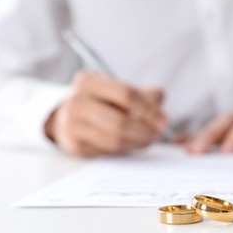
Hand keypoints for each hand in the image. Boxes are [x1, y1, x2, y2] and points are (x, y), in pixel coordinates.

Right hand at [45, 71, 166, 156]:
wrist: (69, 115)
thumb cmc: (101, 102)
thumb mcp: (120, 90)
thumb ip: (146, 96)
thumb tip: (161, 116)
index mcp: (89, 81)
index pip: (126, 94)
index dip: (149, 109)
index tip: (163, 121)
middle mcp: (76, 101)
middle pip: (120, 121)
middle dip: (145, 130)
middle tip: (157, 134)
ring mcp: (72, 124)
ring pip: (114, 139)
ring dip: (137, 142)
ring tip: (148, 139)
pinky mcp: (74, 144)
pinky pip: (107, 151)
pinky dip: (125, 148)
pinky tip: (131, 143)